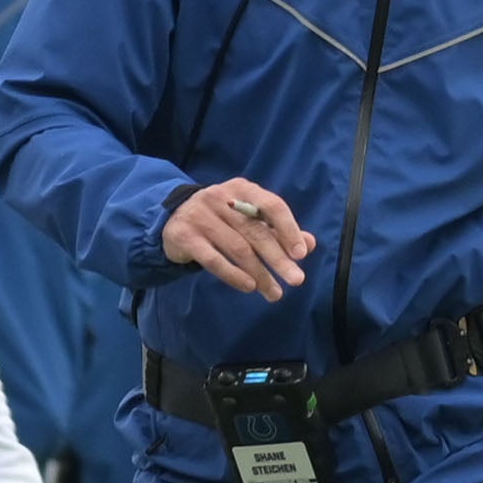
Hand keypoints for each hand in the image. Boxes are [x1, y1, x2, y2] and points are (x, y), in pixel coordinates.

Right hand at [161, 180, 315, 299]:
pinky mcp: (185, 237)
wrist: (172, 218)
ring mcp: (201, 217)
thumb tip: (310, 244)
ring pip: (237, 249)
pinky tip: (249, 287)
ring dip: (259, 274)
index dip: (289, 229)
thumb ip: (278, 230)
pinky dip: (233, 275)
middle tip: (297, 280)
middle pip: (255, 232)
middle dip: (278, 258)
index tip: (302, 254)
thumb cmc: (221, 219)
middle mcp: (221, 198)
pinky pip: (213, 259)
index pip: (271, 206)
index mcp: (242, 189)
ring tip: (274, 293)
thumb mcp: (249, 218)